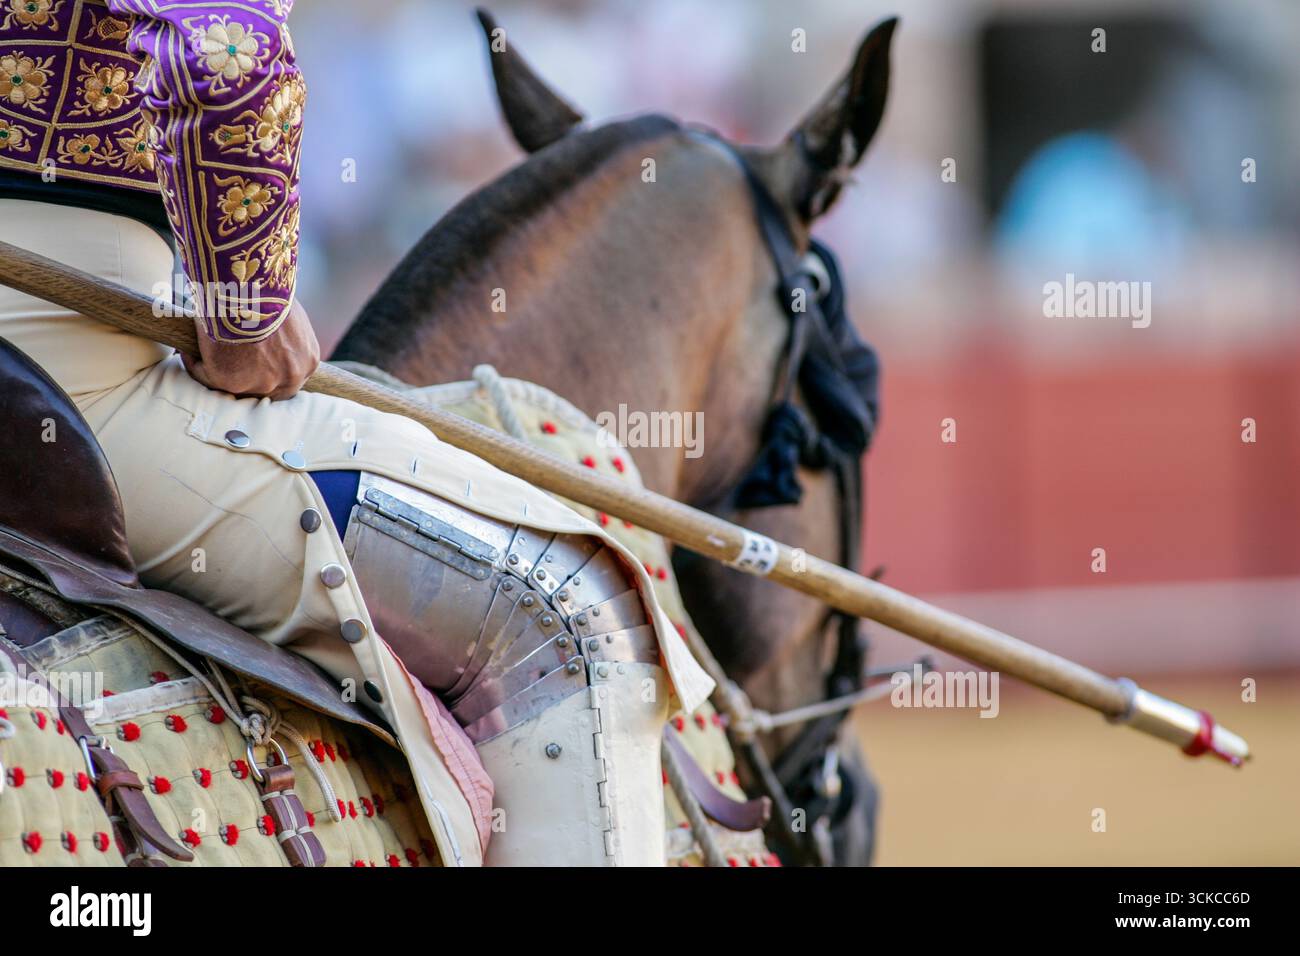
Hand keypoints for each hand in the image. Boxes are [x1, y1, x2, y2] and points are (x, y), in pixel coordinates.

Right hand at [182, 299, 320, 399]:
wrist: (249, 290)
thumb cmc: (269, 292)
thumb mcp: (290, 315)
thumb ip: (286, 333)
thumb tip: (267, 332)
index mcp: (307, 361)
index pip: (289, 376)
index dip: (271, 368)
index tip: (253, 358)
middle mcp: (289, 379)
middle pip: (267, 388)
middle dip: (249, 377)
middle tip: (229, 362)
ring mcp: (261, 384)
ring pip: (236, 385)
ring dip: (220, 370)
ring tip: (203, 354)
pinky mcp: (230, 382)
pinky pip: (206, 375)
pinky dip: (195, 364)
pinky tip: (188, 351)